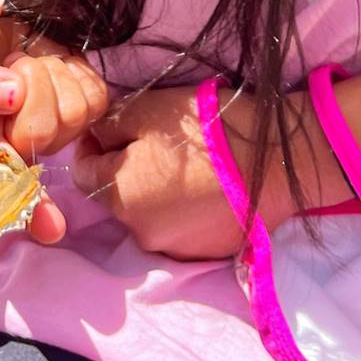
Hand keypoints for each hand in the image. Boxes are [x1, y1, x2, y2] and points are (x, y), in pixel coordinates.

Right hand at [0, 21, 109, 243]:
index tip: (41, 191)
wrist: (4, 17)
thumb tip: (9, 86)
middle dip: (31, 86)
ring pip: (70, 117)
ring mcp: (49, 130)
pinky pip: (94, 100)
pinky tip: (58, 67)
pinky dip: (78, 71)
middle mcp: (11, 144)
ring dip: (53, 74)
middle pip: (38, 134)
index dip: (17, 186)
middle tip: (15, 65)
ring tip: (34, 63)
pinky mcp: (81, 109)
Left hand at [71, 84, 263, 260]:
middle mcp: (140, 233)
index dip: (93, 144)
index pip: (82, 172)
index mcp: (118, 197)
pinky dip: (185, 207)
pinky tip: (207, 184)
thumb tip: (93, 135)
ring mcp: (175, 247)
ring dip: (156, 189)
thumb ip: (108, 124)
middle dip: (127, 167)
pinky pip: (181, 226)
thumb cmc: (206, 130)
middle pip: (117, 195)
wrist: (278, 160)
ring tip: (187, 163)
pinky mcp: (207, 252)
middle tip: (158, 139)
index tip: (116, 125)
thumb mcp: (147, 108)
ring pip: (149, 213)